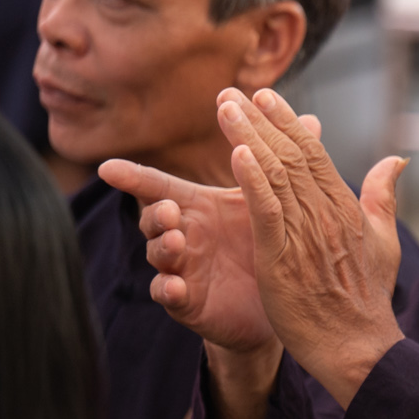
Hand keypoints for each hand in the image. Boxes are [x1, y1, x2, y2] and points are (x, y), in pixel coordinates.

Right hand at [99, 158, 275, 355]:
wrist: (278, 299)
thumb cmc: (261, 241)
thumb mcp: (271, 201)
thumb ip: (280, 162)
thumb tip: (312, 118)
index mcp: (196, 206)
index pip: (160, 186)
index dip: (133, 177)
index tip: (106, 167)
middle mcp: (181, 234)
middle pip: (153, 217)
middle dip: (155, 212)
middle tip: (170, 208)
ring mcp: (180, 268)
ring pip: (158, 254)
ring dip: (163, 246)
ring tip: (176, 240)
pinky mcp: (187, 300)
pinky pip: (168, 294)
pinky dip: (167, 289)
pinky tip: (174, 286)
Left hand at [215, 87, 407, 407]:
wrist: (357, 345)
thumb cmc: (367, 299)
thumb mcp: (383, 241)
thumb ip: (384, 197)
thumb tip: (396, 160)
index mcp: (347, 207)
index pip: (314, 153)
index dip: (288, 122)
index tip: (265, 97)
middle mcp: (327, 213)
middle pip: (290, 154)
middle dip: (259, 120)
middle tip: (231, 92)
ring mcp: (306, 233)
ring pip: (275, 173)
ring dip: (248, 137)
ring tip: (225, 109)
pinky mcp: (283, 256)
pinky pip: (266, 209)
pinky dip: (252, 179)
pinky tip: (237, 153)